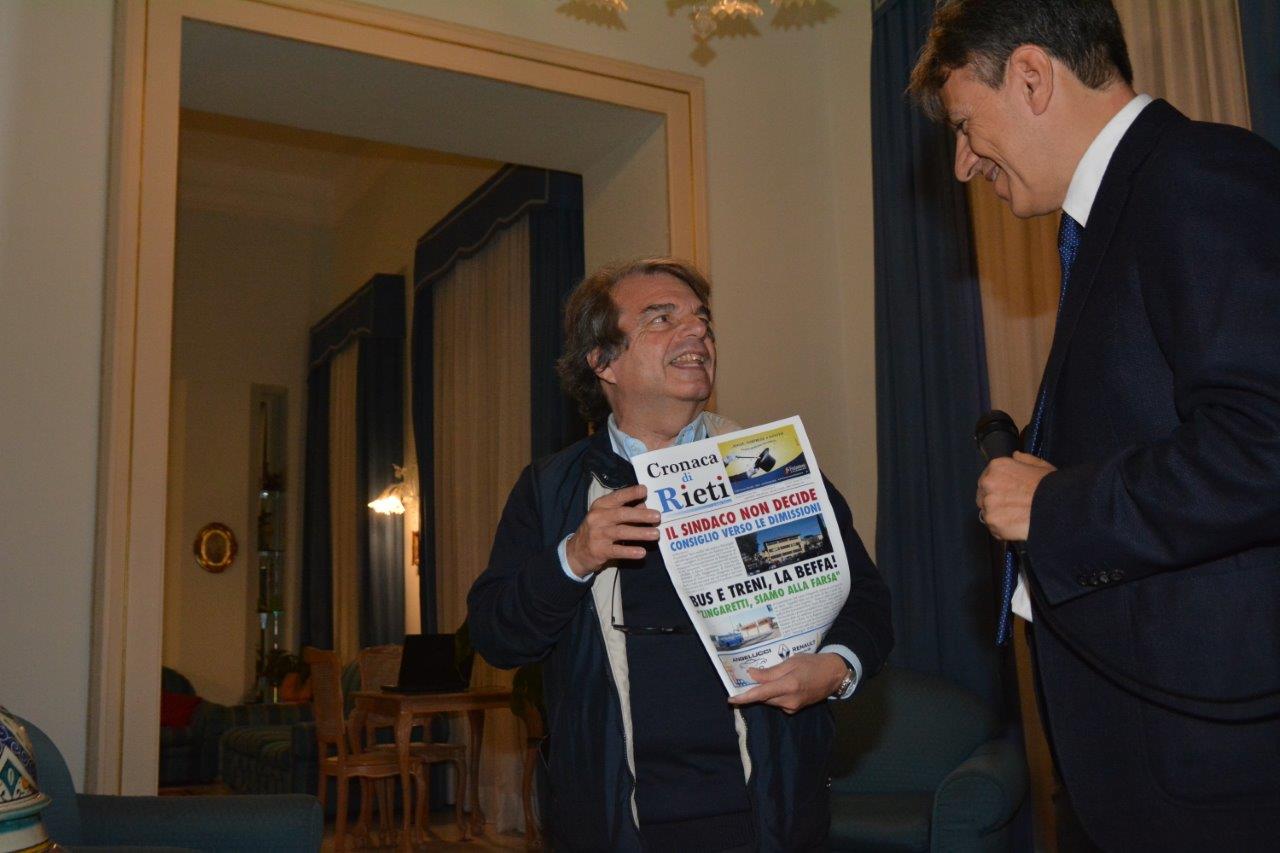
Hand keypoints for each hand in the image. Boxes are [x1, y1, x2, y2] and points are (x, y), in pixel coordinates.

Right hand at [564, 484, 659, 576]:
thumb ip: (626, 511)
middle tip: (657, 516)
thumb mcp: (607, 517)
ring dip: (640, 533)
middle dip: (641, 515)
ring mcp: (597, 534)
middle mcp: (598, 518)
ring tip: (655, 534)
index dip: (631, 493)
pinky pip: (617, 550)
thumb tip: (646, 506)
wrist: (576, 552)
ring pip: (622, 532)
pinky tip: (642, 552)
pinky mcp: (599, 550)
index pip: (617, 497)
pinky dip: (630, 551)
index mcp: (600, 506)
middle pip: (622, 514)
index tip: (645, 490)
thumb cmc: (597, 530)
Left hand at [727, 652, 847, 713]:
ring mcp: (793, 706)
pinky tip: (779, 685)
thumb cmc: (813, 663)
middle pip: (764, 698)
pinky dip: (774, 695)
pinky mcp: (796, 709)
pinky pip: (778, 703)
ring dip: (764, 692)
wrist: (834, 675)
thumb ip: (771, 672)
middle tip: (744, 680)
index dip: (744, 697)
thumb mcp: (791, 662)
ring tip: (765, 678)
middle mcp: (789, 700)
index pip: (761, 694)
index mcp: (788, 685)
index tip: (731, 699)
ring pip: (770, 701)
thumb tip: (751, 675)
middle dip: (753, 691)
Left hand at [976, 451, 1055, 540]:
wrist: (1057, 507)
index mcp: (997, 467)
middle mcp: (988, 482)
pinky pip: (993, 528)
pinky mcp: (992, 520)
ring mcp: (989, 502)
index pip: (986, 479)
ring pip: (987, 513)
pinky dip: (1002, 531)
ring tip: (1017, 518)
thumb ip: (1025, 460)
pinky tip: (1017, 527)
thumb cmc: (1051, 487)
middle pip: (983, 496)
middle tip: (1012, 508)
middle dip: (994, 502)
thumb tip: (1015, 456)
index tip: (1006, 494)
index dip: (996, 489)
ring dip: (998, 517)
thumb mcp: (1040, 466)